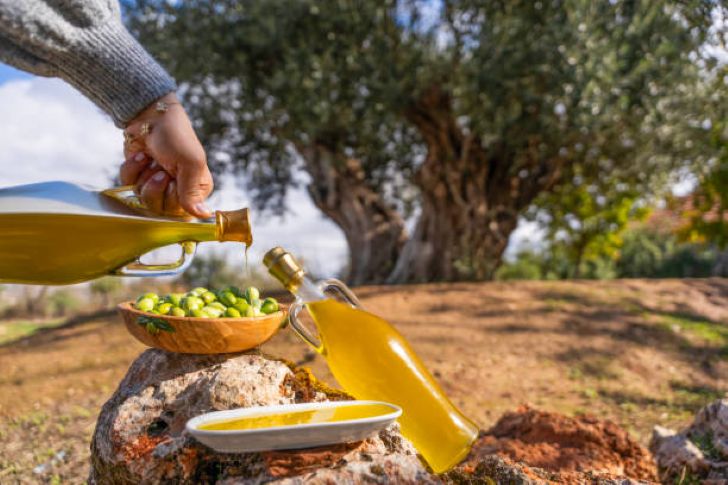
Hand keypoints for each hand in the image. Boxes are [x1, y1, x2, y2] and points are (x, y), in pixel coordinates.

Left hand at [120, 93, 212, 217]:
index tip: (173, 181)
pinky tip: (142, 156)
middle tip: (161, 170)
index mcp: (197, 189)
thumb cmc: (176, 136)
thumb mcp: (190, 163)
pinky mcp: (138, 177)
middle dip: (157, 187)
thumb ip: (192, 193)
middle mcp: (178, 190)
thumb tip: (203, 216)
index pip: (183, 213)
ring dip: (144, 177)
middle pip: (161, 210)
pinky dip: (133, 169)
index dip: (173, 200)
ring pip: (143, 199)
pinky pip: (129, 186)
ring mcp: (157, 185)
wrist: (149, 116)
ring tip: (152, 160)